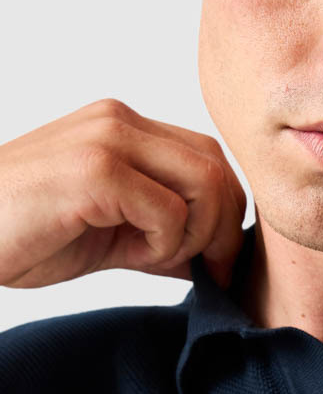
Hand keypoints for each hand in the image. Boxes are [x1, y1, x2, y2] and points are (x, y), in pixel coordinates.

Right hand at [0, 98, 248, 290]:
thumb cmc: (25, 236)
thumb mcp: (111, 238)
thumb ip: (163, 239)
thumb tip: (217, 261)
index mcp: (124, 128)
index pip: (208, 157)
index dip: (226, 210)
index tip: (219, 260)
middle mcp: (119, 122)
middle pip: (215, 166)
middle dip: (224, 227)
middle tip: (212, 270)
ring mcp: (107, 140)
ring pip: (204, 184)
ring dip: (197, 236)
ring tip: (155, 258)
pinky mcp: (96, 170)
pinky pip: (169, 210)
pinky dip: (165, 244)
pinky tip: (133, 256)